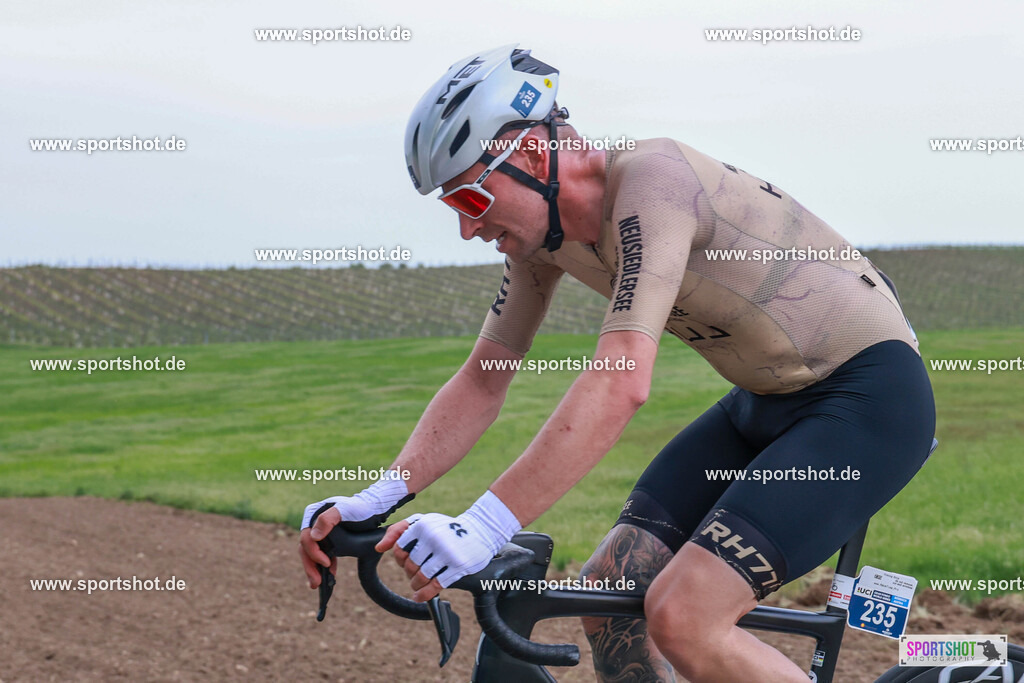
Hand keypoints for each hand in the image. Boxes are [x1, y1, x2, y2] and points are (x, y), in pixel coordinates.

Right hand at [297, 476, 408, 589]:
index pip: (306, 537)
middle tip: (316, 583)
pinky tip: (330, 575)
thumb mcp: (345, 509)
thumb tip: (314, 536)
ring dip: (314, 569)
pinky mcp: (328, 539)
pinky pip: (321, 554)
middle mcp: (313, 523)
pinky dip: (323, 565)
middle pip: (305, 548)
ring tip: (318, 584)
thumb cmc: (360, 507)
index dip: (313, 552)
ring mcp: (320, 532)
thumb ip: (328, 519)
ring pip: (311, 554)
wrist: (373, 508)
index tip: (326, 563)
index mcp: (313, 514)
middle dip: (310, 566)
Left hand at [377, 504, 513, 600]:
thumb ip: (399, 531)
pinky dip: (424, 594)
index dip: (399, 559)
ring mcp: (447, 552)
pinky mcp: (458, 565)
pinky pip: (435, 585)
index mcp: (422, 525)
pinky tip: (420, 596)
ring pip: (421, 577)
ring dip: (416, 584)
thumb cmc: (446, 527)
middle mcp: (433, 537)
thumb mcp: (424, 521)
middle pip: (409, 565)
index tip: (406, 562)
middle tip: (414, 574)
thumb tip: (379, 548)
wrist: (480, 529)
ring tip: (417, 584)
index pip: (399, 550)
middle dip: (409, 573)